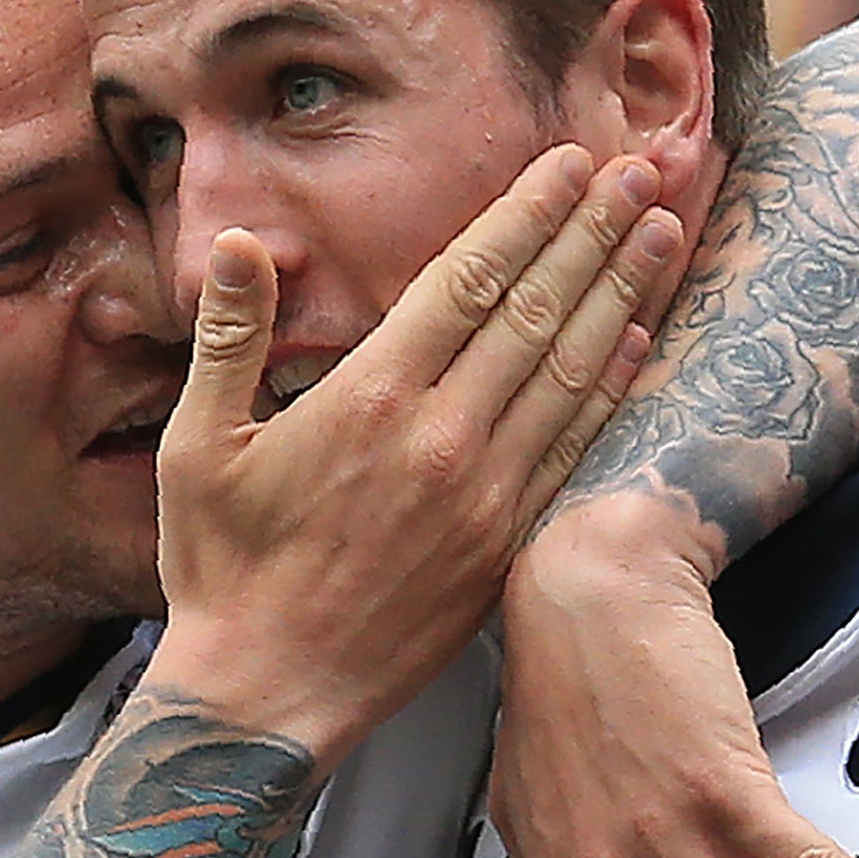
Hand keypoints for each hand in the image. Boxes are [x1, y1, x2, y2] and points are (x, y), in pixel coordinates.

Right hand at [148, 147, 677, 764]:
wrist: (268, 695)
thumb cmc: (221, 569)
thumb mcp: (195, 447)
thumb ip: (227, 337)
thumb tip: (245, 242)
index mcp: (368, 400)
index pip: (467, 280)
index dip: (526, 214)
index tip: (571, 162)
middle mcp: (441, 438)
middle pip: (537, 312)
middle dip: (594, 233)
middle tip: (645, 170)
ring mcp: (484, 496)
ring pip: (569, 373)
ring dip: (621, 295)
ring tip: (663, 231)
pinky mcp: (503, 544)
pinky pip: (573, 449)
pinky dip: (610, 389)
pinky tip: (638, 342)